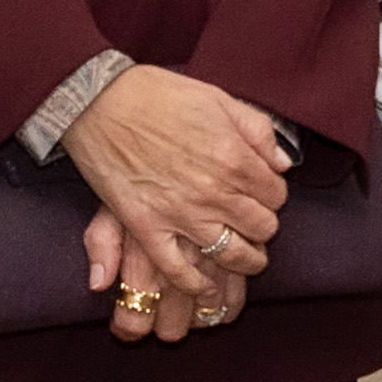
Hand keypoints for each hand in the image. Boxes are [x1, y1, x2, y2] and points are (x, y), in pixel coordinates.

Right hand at [67, 64, 287, 334]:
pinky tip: (206, 286)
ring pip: (232, 254)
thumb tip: (283, 163)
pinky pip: (178, 270)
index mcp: (235, 158)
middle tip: (253, 222)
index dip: (273, 194)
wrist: (99, 101)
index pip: (277, 194)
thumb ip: (258, 130)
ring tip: (247, 259)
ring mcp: (181, 214)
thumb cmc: (158, 94)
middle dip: (263, 226)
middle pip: (262, 227)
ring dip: (246, 260)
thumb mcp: (219, 98)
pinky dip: (196, 284)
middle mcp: (215, 191)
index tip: (263, 192)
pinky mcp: (147, 228)